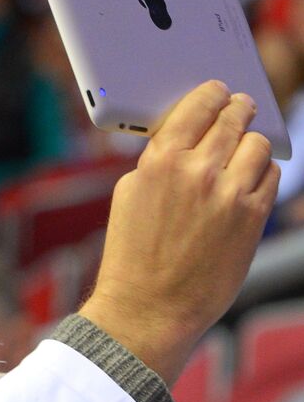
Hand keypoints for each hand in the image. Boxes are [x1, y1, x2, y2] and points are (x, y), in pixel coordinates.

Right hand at [80, 80, 279, 384]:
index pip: (200, 104)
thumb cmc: (132, 257)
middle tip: (242, 108)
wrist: (148, 308)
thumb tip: (186, 137)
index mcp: (160, 160)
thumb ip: (158, 160)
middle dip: (240, 109)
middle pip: (236, 117)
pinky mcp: (253, 218)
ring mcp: (230, 194)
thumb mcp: (129, 196)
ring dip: (252, 145)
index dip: (213, 94)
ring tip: (243, 154)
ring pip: (259, 145)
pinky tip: (248, 185)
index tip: (219, 93)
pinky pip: (272, 177)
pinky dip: (262, 176)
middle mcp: (198, 170)